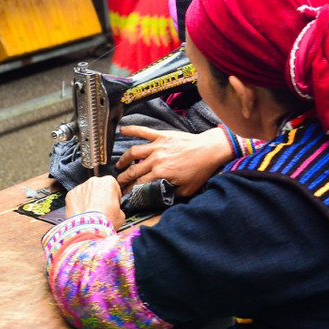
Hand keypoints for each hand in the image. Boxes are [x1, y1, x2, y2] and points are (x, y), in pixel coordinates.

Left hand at [64, 176, 124, 229]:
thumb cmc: (106, 220)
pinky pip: (76, 199)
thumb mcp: (121, 214)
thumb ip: (117, 207)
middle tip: (100, 210)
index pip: (113, 187)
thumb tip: (114, 210)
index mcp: (109, 181)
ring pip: (86, 193)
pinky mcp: (70, 195)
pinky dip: (78, 205)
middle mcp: (94, 181)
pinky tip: (82, 214)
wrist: (89, 229)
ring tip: (90, 214)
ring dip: (88, 201)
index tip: (112, 205)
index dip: (113, 198)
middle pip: (98, 188)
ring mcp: (80, 187)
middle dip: (99, 197)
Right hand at [116, 125, 232, 196]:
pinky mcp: (162, 136)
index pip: (139, 184)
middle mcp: (156, 160)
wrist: (210, 150)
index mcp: (161, 174)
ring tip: (119, 165)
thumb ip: (171, 194)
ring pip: (133, 152)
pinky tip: (122, 129)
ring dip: (124, 159)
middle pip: (133, 170)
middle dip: (123, 178)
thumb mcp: (187, 189)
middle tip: (118, 183)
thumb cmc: (200, 170)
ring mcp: (158, 146)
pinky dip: (132, 129)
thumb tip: (158, 198)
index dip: (130, 190)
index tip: (125, 194)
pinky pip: (144, 131)